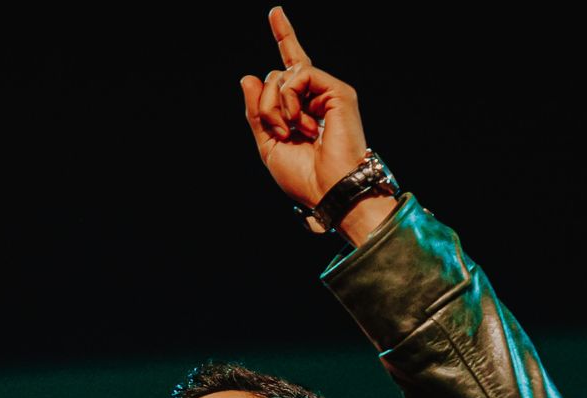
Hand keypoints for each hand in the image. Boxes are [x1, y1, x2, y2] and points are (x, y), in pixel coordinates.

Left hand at [240, 7, 385, 238]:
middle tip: (280, 133)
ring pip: (283, 75)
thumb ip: (256, 111)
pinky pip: (299, 74)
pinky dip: (290, 98)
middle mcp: (316, 95)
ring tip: (293, 131)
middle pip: (274, 76)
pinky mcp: (338, 91)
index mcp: (302, 107)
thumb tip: (248, 76)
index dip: (285, 37)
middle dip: (265, 106)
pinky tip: (302, 123)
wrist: (328, 191)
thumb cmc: (303, 176)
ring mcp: (328, 92)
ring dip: (276, 106)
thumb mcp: (268, 144)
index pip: (290, 67)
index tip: (276, 13)